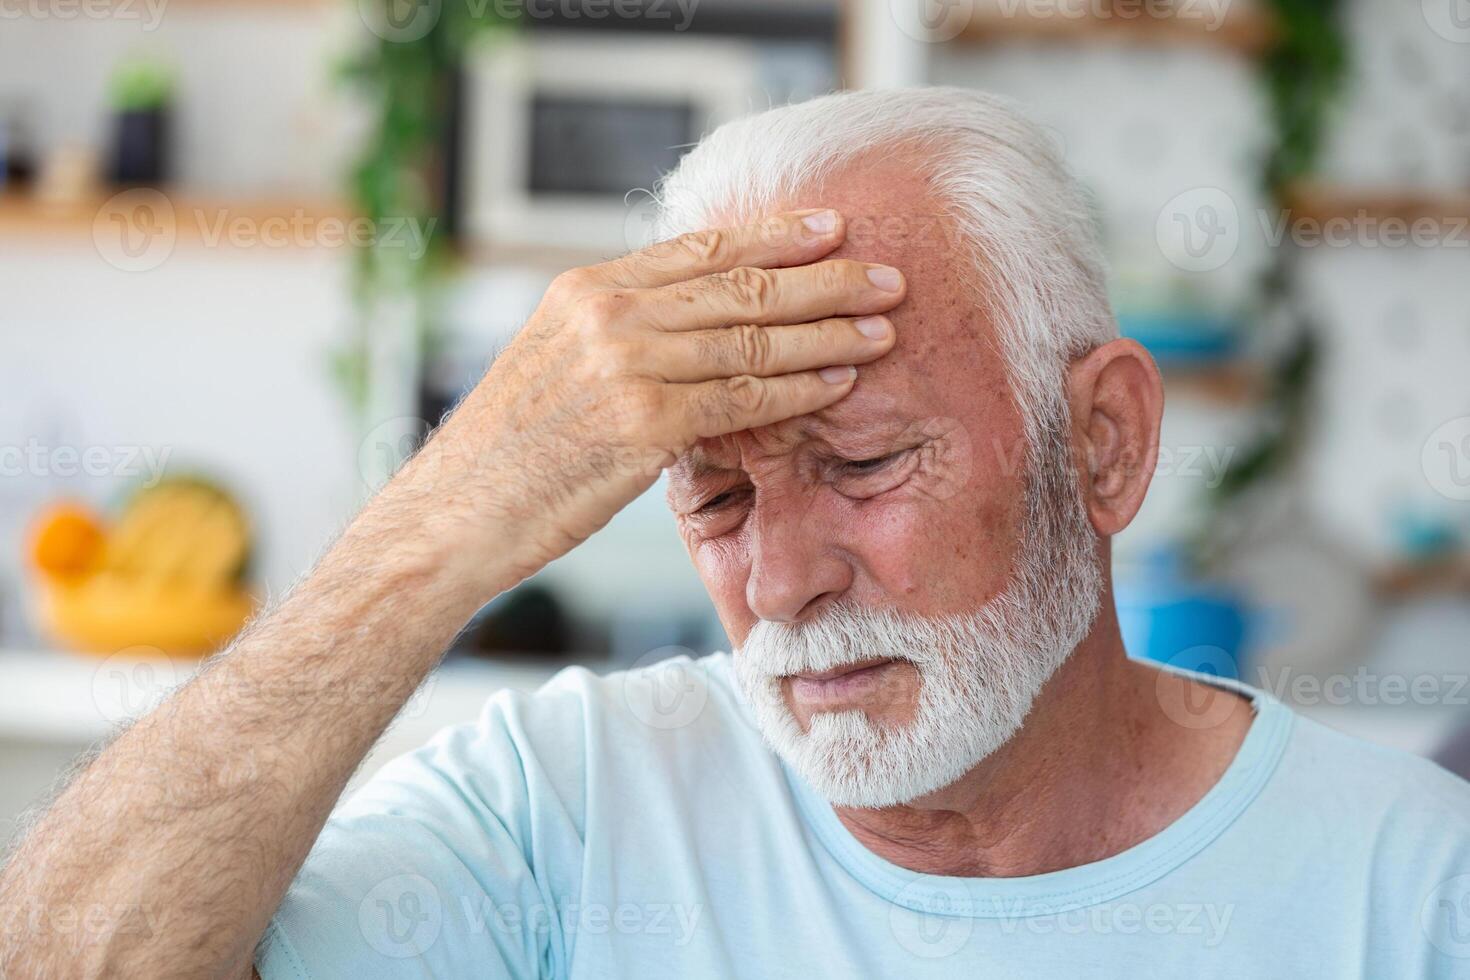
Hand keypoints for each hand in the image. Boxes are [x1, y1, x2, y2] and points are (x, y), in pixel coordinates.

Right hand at [400, 209, 905, 589]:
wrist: (457, 513)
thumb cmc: (509, 450)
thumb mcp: (553, 363)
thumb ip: (620, 332)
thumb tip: (692, 322)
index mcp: (586, 289)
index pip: (700, 248)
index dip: (773, 236)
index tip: (830, 228)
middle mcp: (607, 314)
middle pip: (740, 286)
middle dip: (824, 278)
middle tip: (886, 276)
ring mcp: (625, 366)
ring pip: (752, 339)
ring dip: (828, 332)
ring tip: (883, 327)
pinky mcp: (642, 424)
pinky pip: (742, 398)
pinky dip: (799, 389)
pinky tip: (840, 383)